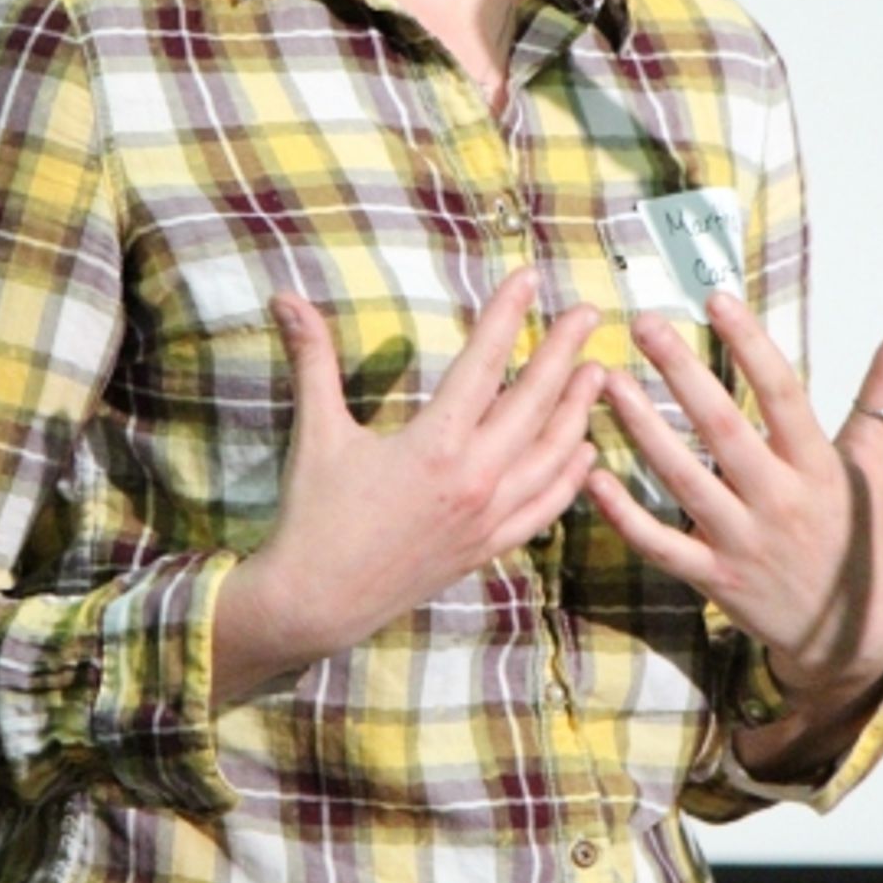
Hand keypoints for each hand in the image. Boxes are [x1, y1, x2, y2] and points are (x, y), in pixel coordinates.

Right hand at [213, 268, 601, 704]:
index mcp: (435, 445)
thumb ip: (313, 359)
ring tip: (598, 373)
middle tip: (587, 313)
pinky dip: (569, 478)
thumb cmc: (315, 515)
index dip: (507, 316)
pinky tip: (585, 454)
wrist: (316, 603)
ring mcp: (487, 517)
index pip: (483, 364)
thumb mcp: (318, 432)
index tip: (529, 279)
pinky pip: (543, 508)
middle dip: (563, 354)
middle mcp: (474, 479)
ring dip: (577, 411)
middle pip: (533, 403)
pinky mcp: (487, 548)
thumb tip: (285, 297)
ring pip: (551, 456)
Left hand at [587, 292, 882, 706]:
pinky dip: (623, 513)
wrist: (848, 636)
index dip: (750, 345)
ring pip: (683, 479)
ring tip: (607, 382)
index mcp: (817, 466)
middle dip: (682, 373)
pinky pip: (660, 545)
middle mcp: (780, 501)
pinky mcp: (714, 579)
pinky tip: (591, 475)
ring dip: (641, 429)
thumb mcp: (872, 462)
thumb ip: (882, 390)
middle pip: (723, 429)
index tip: (716, 300)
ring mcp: (744, 542)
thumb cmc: (855, 532)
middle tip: (644, 324)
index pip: (782, 394)